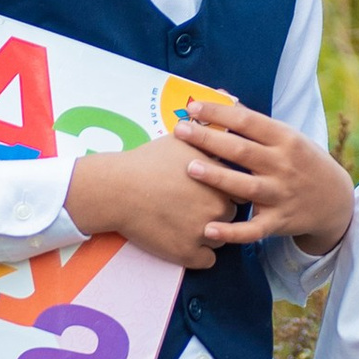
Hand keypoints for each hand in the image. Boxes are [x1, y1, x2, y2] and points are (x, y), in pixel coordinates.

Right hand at [64, 133, 240, 271]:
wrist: (117, 189)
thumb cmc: (149, 160)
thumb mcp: (184, 137)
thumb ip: (214, 124)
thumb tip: (232, 98)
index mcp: (222, 179)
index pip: (242, 188)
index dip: (226, 186)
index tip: (209, 184)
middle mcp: (218, 207)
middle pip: (233, 214)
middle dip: (219, 210)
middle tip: (194, 203)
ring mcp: (204, 233)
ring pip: (223, 238)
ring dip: (211, 233)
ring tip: (186, 220)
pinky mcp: (188, 254)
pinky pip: (207, 260)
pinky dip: (198, 253)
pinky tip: (184, 239)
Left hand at [174, 99, 355, 252]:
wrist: (334, 199)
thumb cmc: (300, 161)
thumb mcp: (286, 136)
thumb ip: (252, 120)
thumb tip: (220, 95)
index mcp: (285, 138)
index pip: (248, 121)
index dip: (220, 113)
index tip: (193, 107)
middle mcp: (283, 165)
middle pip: (242, 151)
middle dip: (209, 139)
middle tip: (180, 131)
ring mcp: (281, 194)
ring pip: (246, 186)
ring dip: (218, 177)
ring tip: (190, 168)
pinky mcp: (279, 222)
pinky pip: (253, 229)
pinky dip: (232, 232)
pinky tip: (209, 230)